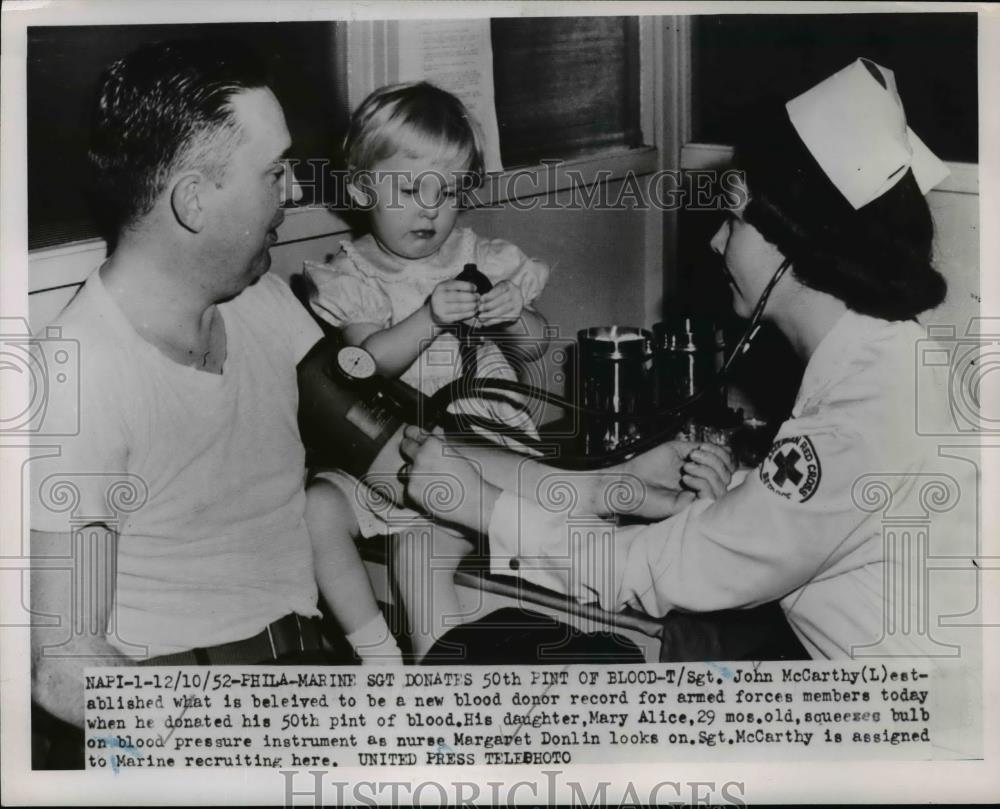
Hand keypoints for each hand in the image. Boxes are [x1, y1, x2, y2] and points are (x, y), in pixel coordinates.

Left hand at [398, 425, 497, 531]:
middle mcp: (421, 456)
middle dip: (409, 449)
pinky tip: (431, 491)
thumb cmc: (466, 478)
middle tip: (416, 457)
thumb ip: (438, 443)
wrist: (470, 500)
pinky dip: (417, 488)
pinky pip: (409, 485)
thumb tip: (431, 435)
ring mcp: (414, 473)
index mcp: (432, 444)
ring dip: (415, 472)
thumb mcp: (453, 454)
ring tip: (431, 480)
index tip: (410, 436)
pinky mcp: (411, 489)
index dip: (411, 434)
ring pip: (407, 468)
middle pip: (405, 446)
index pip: (412, 432)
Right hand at [428, 280, 478, 325]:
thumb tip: (474, 289)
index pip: (457, 285)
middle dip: (472, 297)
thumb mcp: (449, 288)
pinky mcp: (444, 318)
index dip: (468, 286)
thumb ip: (460, 287)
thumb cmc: (446, 297)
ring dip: (472, 306)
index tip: (475, 288)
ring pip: (461, 307)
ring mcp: (440, 309)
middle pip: (460, 297)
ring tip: (477, 304)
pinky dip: (469, 313)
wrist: (433, 312)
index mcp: (441, 287)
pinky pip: (460, 316)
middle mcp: (439, 297)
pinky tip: (474, 311)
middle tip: (478, 297)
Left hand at [476, 280, 523, 326]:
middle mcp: (515, 294)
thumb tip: (481, 302)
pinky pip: (503, 319)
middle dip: (489, 305)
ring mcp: (517, 304)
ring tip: (481, 317)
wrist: (512, 302)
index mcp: (508, 285)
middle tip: (480, 309)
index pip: (500, 289)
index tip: (481, 299)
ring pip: (502, 311)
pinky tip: (486, 322)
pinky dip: (493, 321)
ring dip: (490, 315)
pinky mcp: (516, 315)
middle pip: (502, 300)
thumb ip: (490, 295)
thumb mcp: (495, 290)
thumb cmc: (500, 295)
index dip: (490, 295)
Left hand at [596, 440, 733, 519]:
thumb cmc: (648, 466)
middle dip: (714, 460)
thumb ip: (701, 449)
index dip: (721, 454)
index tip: (701, 447)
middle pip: (728, 474)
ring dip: (707, 471)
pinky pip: (710, 496)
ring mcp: (697, 498)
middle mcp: (701, 486)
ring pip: (722, 486)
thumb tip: (724, 450)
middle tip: (692, 457)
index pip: (727, 464)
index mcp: (700, 472)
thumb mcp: (678, 449)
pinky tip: (686, 479)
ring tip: (686, 468)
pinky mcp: (690, 508)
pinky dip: (702, 483)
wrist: (629, 481)